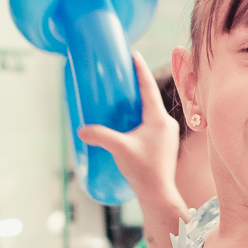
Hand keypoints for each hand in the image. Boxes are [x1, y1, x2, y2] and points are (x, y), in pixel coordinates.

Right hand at [76, 52, 180, 198]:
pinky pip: (152, 123)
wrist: (158, 192)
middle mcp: (167, 123)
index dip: (141, 70)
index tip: (135, 55)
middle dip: (138, 85)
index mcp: (159, 119)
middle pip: (151, 98)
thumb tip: (80, 130)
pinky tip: (129, 121)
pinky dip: (141, 117)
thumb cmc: (143, 170)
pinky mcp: (164, 143)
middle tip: (124, 73)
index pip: (149, 88)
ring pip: (151, 111)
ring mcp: (167, 134)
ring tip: (124, 96)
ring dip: (139, 103)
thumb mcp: (118, 149)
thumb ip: (99, 136)